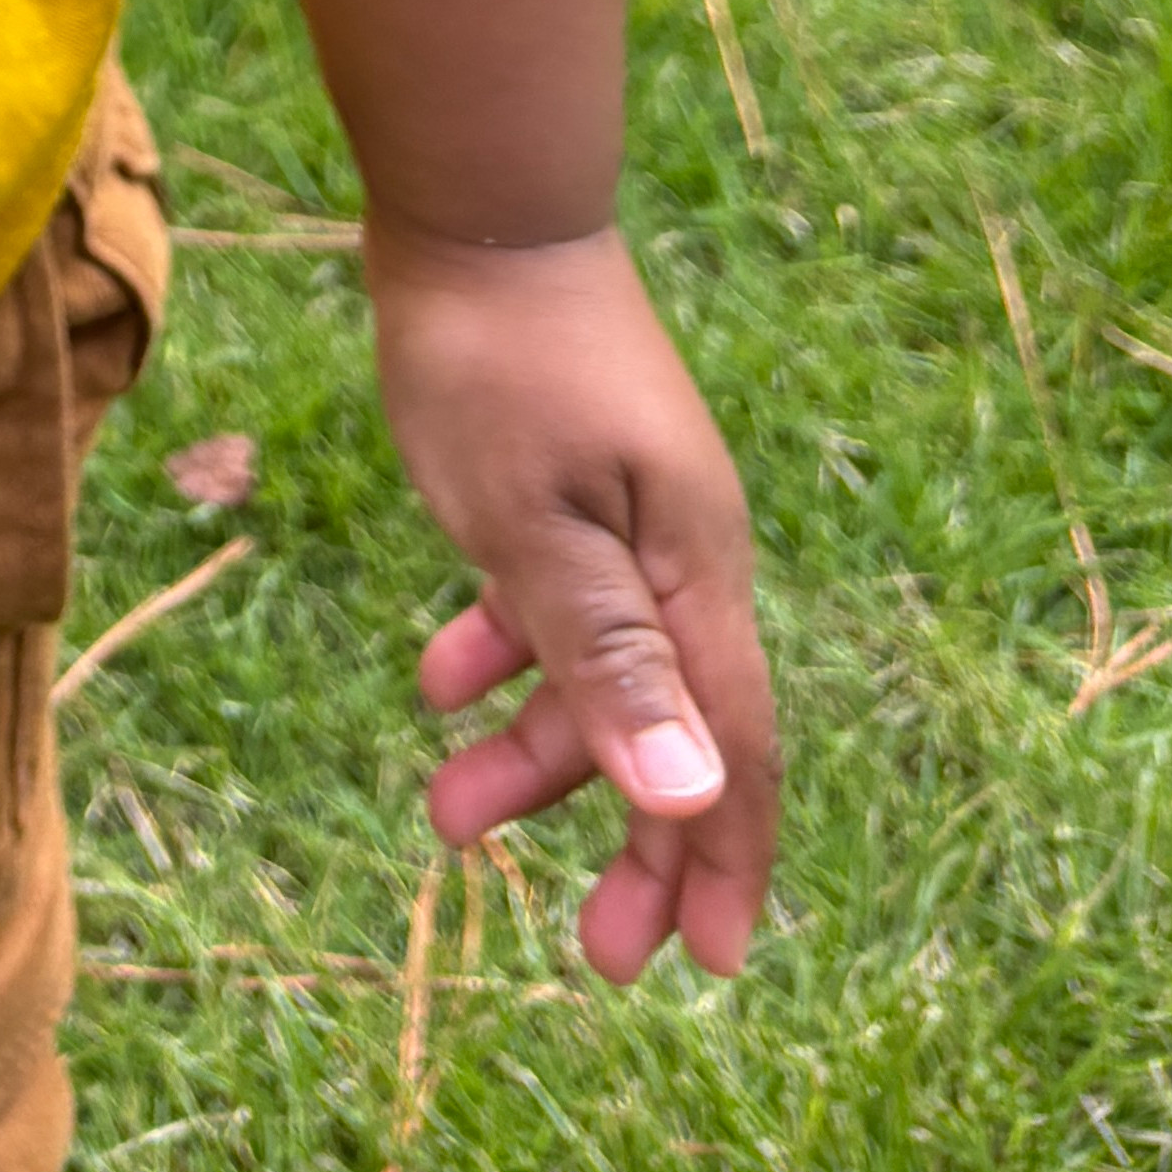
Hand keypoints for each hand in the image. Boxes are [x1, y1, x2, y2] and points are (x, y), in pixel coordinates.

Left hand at [369, 218, 774, 985]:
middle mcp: (679, 554)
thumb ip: (608, 663)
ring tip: (449, 817)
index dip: (724, 858)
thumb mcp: (535, 527)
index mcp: (692, 574)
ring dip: (539, 751)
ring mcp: (626, 515)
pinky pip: (554, 599)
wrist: (473, 208)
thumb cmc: (500, 364)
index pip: (732, 750)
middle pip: (674, 728)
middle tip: (595, 955)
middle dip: (635, 840)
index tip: (709, 963)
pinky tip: (439, 683)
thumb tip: (690, 799)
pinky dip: (504, 650)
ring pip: (600, 669)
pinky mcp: (570, 481)